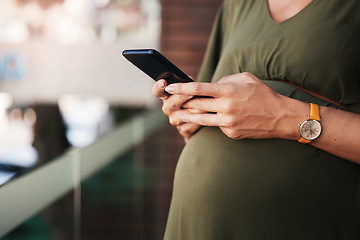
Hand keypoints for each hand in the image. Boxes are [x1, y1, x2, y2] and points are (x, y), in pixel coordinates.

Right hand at [152, 79, 202, 142]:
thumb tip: (190, 80)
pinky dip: (203, 119)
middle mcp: (168, 108)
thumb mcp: (190, 91)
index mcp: (167, 96)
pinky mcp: (184, 130)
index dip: (158, 87)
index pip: (157, 91)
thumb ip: (188, 85)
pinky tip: (209, 115)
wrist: (199, 122)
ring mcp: (175, 120)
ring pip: (186, 114)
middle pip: (172, 102)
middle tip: (192, 93)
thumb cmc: (195, 100)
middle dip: (183, 97)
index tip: (163, 83)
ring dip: (198, 109)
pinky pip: (194, 123)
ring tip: (208, 105)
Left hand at [164, 72, 306, 139]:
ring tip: (180, 113)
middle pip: (195, 105)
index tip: (169, 87)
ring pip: (201, 119)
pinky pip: (216, 126)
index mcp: (228, 91)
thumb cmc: (263, 94)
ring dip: (189, 116)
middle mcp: (225, 108)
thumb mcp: (245, 78)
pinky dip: (213, 121)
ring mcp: (227, 123)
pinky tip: (215, 119)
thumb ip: (225, 80)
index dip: (180, 88)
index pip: (197, 89)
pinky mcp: (231, 133)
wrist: (280, 117)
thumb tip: (210, 86)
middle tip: (172, 101)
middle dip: (182, 102)